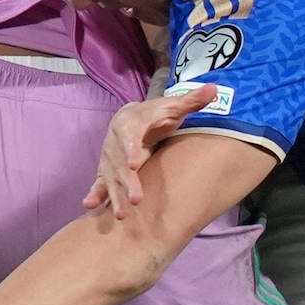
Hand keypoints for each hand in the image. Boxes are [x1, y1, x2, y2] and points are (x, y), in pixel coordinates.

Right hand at [82, 84, 216, 219]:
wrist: (131, 117)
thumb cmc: (156, 115)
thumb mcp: (172, 106)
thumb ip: (192, 100)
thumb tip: (214, 89)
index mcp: (130, 123)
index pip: (129, 137)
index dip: (130, 149)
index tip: (135, 164)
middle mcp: (116, 142)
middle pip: (120, 164)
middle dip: (127, 182)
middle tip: (136, 200)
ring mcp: (110, 158)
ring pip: (111, 178)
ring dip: (115, 195)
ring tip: (121, 214)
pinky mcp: (107, 170)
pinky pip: (99, 182)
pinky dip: (94, 193)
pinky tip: (89, 206)